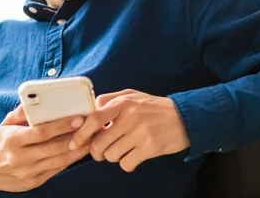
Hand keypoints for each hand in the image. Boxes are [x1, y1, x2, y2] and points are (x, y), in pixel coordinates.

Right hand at [0, 105, 89, 191]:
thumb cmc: (2, 141)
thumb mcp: (6, 124)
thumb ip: (22, 111)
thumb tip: (37, 98)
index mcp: (12, 140)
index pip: (41, 133)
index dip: (61, 125)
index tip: (79, 118)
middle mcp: (20, 158)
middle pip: (54, 147)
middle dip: (77, 137)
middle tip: (93, 127)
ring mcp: (28, 172)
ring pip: (60, 160)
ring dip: (79, 149)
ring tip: (93, 137)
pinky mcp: (35, 181)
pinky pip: (58, 169)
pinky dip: (71, 159)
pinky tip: (81, 149)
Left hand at [69, 89, 189, 172]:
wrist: (184, 117)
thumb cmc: (154, 107)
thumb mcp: (132, 95)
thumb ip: (110, 100)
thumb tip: (89, 109)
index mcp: (123, 103)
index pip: (94, 118)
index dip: (81, 133)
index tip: (75, 143)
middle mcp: (130, 117)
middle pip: (99, 144)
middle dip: (97, 152)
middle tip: (103, 150)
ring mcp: (140, 133)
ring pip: (111, 156)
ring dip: (114, 157)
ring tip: (123, 149)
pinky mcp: (150, 148)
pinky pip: (126, 164)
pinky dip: (127, 163)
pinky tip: (134, 156)